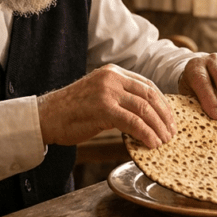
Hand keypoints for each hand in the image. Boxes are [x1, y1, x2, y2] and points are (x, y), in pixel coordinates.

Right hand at [36, 64, 175, 148]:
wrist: (45, 116)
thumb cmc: (71, 111)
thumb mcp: (98, 95)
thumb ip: (119, 98)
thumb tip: (144, 115)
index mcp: (113, 72)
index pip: (146, 85)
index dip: (162, 103)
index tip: (169, 119)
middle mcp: (112, 77)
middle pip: (149, 95)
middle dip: (164, 116)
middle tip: (172, 132)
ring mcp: (107, 92)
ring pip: (144, 108)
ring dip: (158, 127)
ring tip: (164, 141)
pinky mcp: (103, 108)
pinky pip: (133, 122)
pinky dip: (146, 134)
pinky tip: (151, 144)